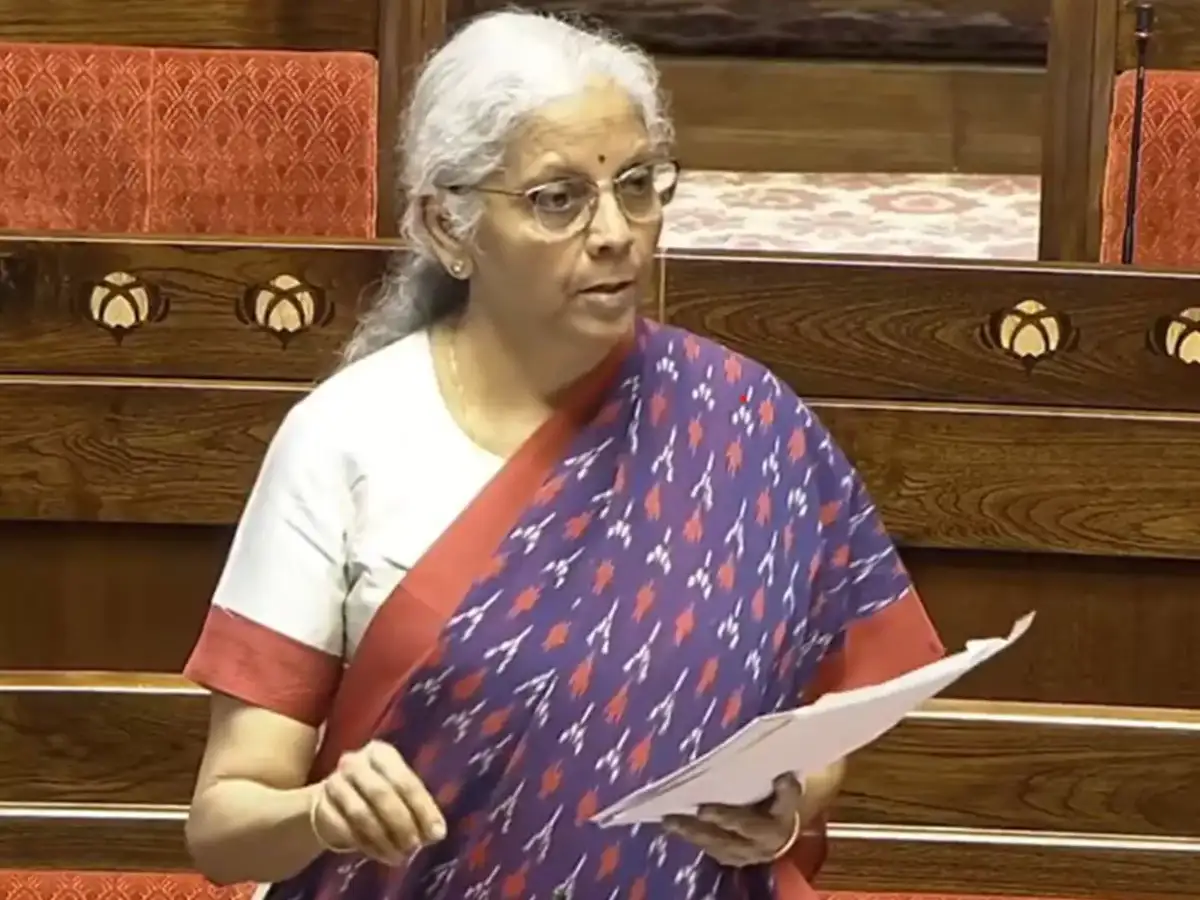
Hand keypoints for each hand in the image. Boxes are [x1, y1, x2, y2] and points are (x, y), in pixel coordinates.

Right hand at [310, 740, 446, 864]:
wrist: (330, 803)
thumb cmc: (375, 797)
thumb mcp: (399, 795)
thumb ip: (419, 810)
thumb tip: (436, 833)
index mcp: (381, 753)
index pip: (405, 781)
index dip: (423, 809)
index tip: (436, 834)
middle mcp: (355, 762)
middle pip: (382, 794)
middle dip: (402, 824)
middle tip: (414, 847)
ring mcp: (334, 783)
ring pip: (361, 814)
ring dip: (384, 839)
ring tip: (399, 856)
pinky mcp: (319, 806)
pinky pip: (344, 829)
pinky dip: (365, 846)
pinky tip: (378, 855)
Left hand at [664, 766, 839, 867]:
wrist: (787, 830)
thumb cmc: (781, 803)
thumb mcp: (790, 795)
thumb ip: (788, 790)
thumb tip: (784, 777)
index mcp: (772, 831)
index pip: (745, 825)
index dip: (724, 817)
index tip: (702, 810)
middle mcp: (756, 849)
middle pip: (722, 840)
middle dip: (695, 829)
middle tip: (671, 818)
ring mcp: (743, 857)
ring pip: (713, 846)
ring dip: (689, 834)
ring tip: (667, 820)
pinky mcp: (732, 858)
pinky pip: (710, 850)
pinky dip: (693, 838)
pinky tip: (675, 827)